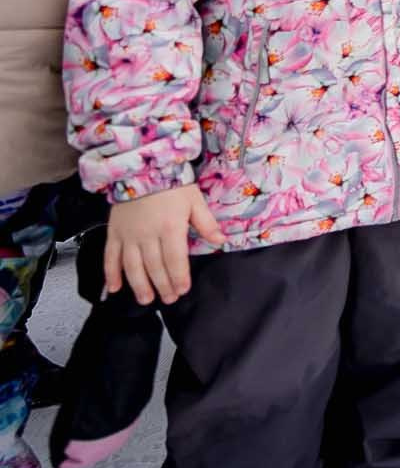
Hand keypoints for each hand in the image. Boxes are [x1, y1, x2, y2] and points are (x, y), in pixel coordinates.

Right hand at [104, 184, 224, 305]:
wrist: (141, 167)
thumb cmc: (171, 184)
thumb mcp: (195, 200)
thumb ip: (206, 223)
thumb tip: (220, 241)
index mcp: (171, 228)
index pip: (175, 260)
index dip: (179, 277)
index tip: (182, 290)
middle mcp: (148, 236)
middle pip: (155, 267)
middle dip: (163, 286)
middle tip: (169, 299)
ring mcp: (129, 236)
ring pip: (132, 267)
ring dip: (139, 286)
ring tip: (146, 300)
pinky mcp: (114, 233)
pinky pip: (110, 256)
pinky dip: (111, 273)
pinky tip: (115, 288)